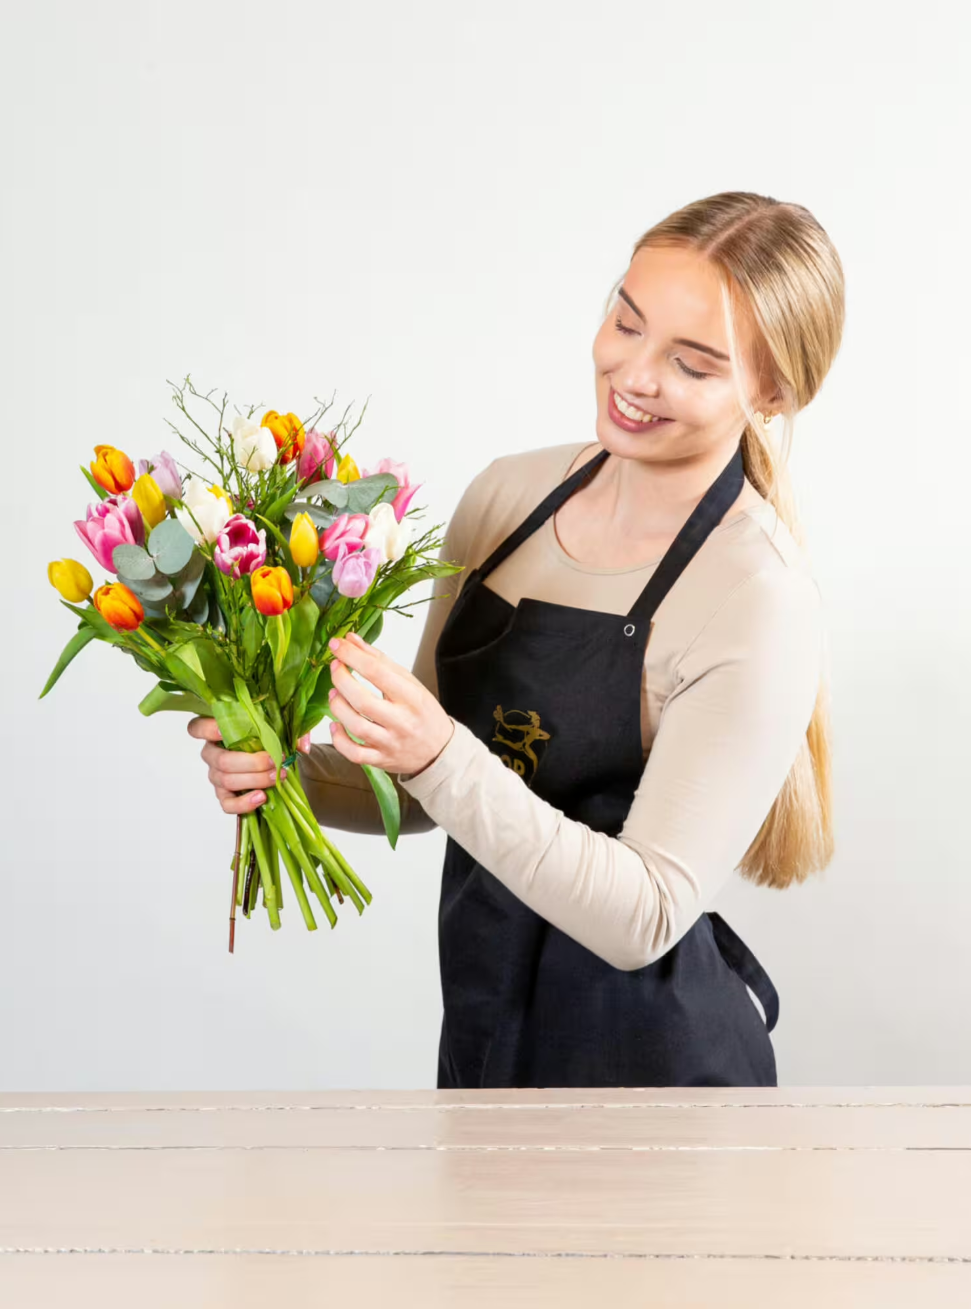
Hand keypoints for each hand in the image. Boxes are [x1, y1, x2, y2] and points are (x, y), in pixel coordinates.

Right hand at [186, 717, 312, 815]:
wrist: (279, 762)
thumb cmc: (272, 740)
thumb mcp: (283, 729)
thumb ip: (294, 731)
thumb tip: (303, 746)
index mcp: (219, 731)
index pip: (197, 727)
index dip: (206, 729)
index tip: (223, 729)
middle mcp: (212, 754)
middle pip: (220, 760)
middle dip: (250, 762)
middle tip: (274, 761)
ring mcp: (216, 776)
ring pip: (226, 780)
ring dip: (255, 779)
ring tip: (277, 777)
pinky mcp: (225, 796)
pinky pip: (227, 805)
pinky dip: (245, 803)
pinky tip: (262, 797)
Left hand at [327, 631, 453, 775]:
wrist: (439, 750)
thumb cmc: (423, 713)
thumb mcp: (410, 683)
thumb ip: (380, 661)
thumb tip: (352, 641)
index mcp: (412, 698)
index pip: (377, 672)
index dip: (352, 656)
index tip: (337, 645)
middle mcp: (401, 722)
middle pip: (363, 701)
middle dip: (342, 679)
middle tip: (334, 666)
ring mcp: (390, 743)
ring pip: (356, 727)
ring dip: (338, 706)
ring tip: (334, 692)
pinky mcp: (380, 760)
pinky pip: (354, 753)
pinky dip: (339, 739)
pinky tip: (336, 723)